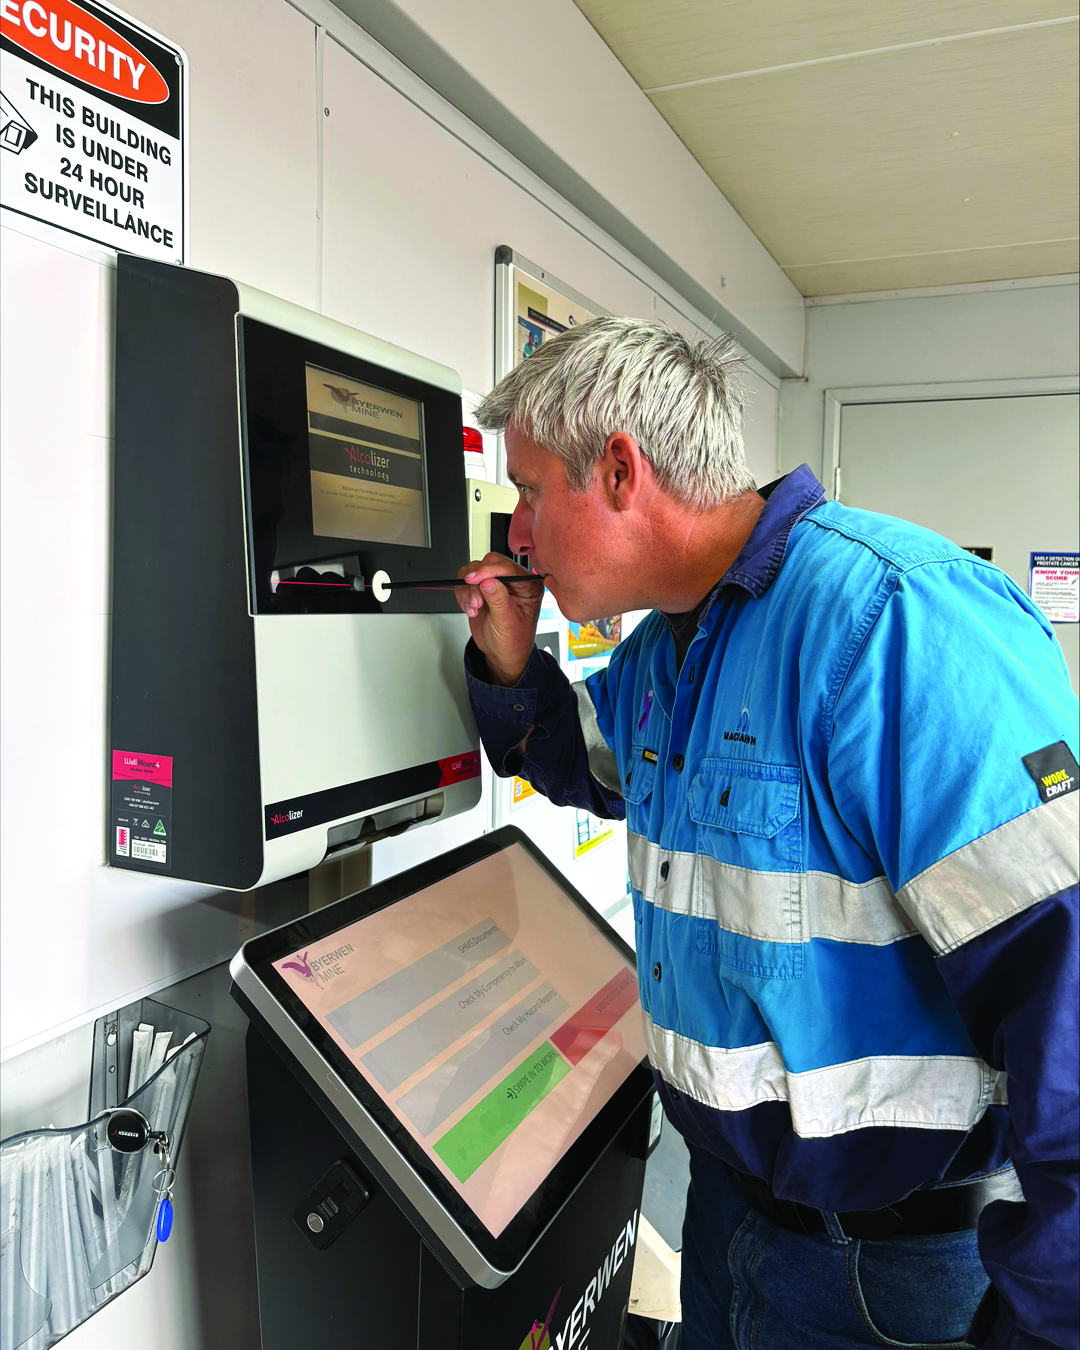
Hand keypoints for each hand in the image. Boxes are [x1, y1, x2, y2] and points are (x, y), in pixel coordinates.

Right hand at [456, 553, 543, 685]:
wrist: (502, 654)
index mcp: (528, 586)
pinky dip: (462, 594)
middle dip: (477, 581)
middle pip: (489, 562)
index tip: (475, 580)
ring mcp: (496, 583)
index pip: (508, 567)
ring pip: (474, 570)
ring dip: (468, 590)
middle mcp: (513, 581)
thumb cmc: (513, 641)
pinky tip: (470, 608)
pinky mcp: (481, 588)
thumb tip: (488, 581)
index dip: (489, 571)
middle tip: (475, 600)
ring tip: (474, 608)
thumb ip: (498, 600)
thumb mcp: (507, 622)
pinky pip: (465, 581)